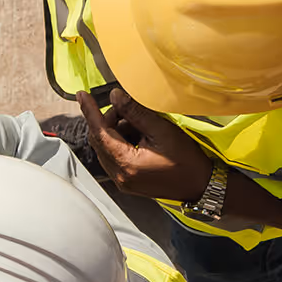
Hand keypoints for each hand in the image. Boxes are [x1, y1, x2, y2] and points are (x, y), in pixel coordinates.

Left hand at [75, 88, 214, 202]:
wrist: (200, 186)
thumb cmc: (186, 160)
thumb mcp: (162, 130)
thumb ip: (136, 112)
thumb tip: (114, 96)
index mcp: (126, 164)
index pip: (99, 133)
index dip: (89, 112)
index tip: (82, 95)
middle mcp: (119, 176)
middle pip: (99, 141)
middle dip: (108, 120)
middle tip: (127, 107)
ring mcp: (122, 182)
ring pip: (106, 149)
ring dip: (116, 131)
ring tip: (139, 123)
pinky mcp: (127, 182)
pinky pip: (114, 158)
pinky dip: (120, 143)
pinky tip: (139, 136)